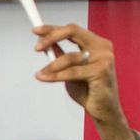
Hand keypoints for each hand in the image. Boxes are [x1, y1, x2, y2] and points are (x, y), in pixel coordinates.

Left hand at [34, 24, 139, 139]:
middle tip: (37, 47)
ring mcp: (104, 58)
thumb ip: (61, 56)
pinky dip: (55, 75)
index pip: (72, 30)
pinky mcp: (101, 71)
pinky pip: (71, 72)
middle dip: (51, 37)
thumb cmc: (88, 90)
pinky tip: (44, 77)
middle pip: (72, 32)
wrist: (102, 110)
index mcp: (97, 43)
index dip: (52, 28)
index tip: (36, 31)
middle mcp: (102, 47)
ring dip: (51, 66)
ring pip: (69, 57)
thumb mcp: (70, 69)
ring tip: (41, 73)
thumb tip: (45, 45)